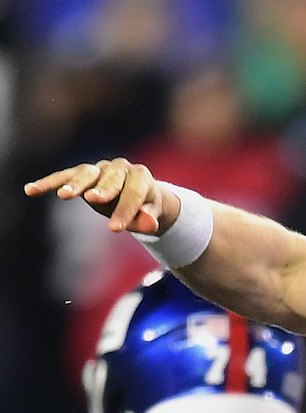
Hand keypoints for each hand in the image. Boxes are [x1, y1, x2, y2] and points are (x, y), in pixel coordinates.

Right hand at [23, 158, 177, 234]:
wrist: (139, 193)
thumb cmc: (145, 206)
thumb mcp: (151, 214)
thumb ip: (149, 219)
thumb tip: (150, 224)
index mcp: (140, 176)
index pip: (133, 194)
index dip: (125, 211)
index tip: (115, 229)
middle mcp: (120, 167)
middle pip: (110, 179)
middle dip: (103, 190)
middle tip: (94, 200)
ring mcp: (99, 168)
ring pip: (85, 174)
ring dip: (74, 184)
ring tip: (64, 195)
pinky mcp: (82, 173)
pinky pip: (64, 176)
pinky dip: (48, 183)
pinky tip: (31, 190)